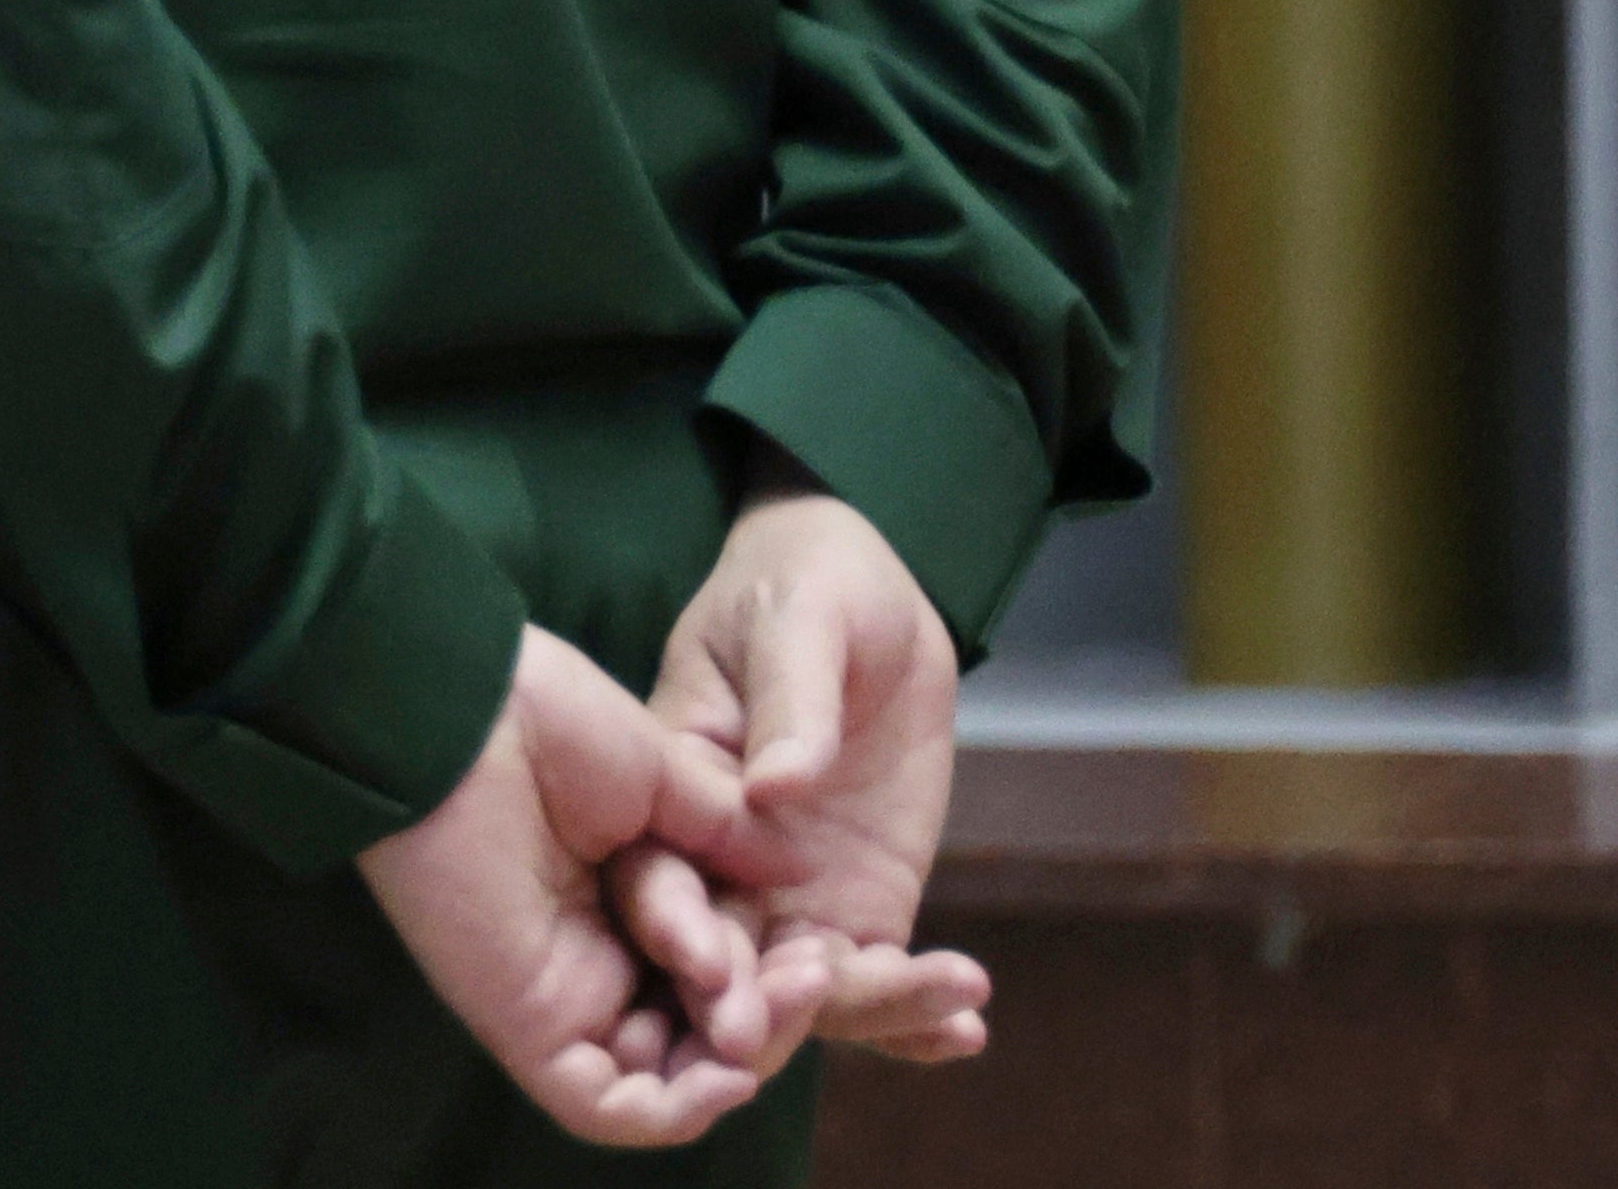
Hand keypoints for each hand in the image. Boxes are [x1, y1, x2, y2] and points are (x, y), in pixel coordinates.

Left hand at [358, 627, 820, 1146]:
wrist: (463, 708)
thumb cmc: (544, 717)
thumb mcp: (664, 777)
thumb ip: (728, 834)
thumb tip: (801, 876)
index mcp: (627, 896)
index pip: (721, 975)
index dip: (778, 976)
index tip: (825, 951)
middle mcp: (598, 955)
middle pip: (703, 1033)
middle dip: (769, 1015)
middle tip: (808, 973)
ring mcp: (564, 996)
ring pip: (668, 1077)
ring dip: (735, 1055)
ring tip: (767, 999)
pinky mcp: (526, 1027)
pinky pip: (605, 1108)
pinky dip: (673, 1108)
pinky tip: (727, 1070)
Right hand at [608, 487, 994, 1065]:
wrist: (874, 602)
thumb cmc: (807, 583)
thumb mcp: (798, 620)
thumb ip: (791, 699)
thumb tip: (777, 784)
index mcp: (675, 788)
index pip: (654, 872)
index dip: (675, 925)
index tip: (715, 967)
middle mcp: (719, 861)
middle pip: (719, 960)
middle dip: (757, 1008)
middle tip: (820, 1015)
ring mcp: (789, 891)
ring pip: (800, 989)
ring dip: (861, 1012)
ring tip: (943, 1003)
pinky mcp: (858, 905)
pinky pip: (873, 978)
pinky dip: (912, 1018)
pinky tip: (964, 1033)